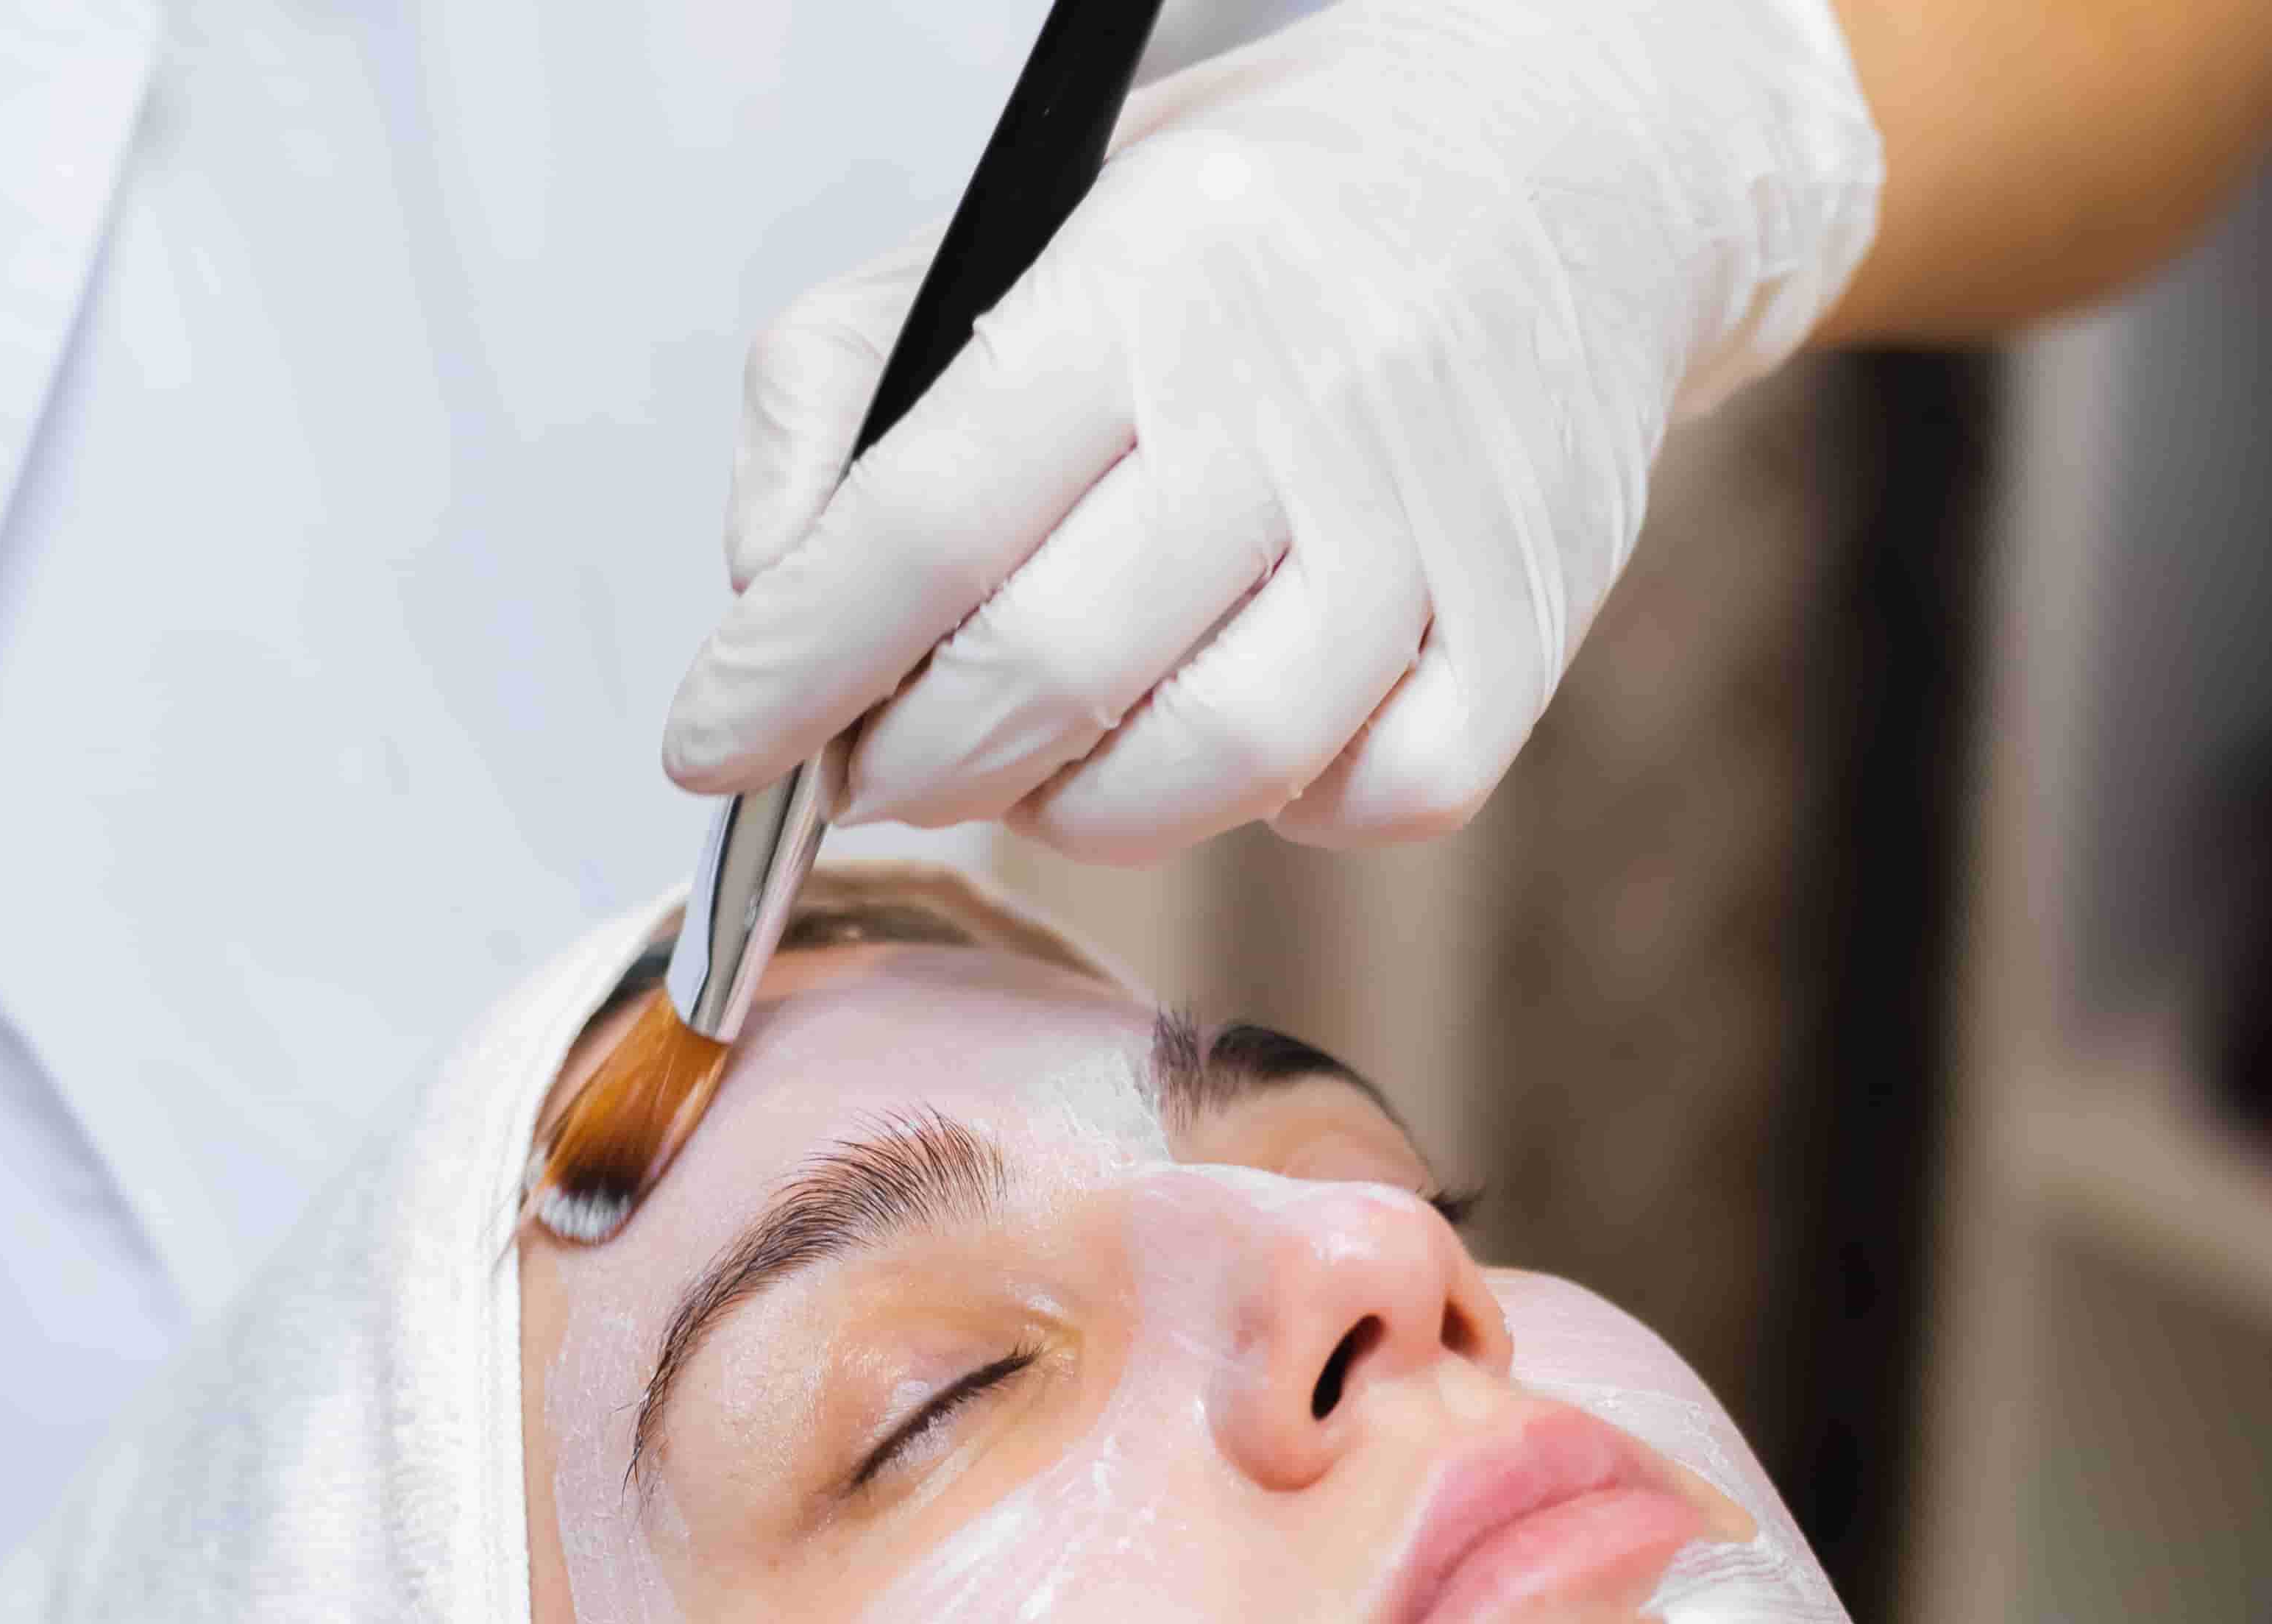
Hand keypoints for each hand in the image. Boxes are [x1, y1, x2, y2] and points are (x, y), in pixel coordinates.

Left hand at [664, 0, 1881, 864]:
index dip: (789, 671)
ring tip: (1034, 760)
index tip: (709, 748)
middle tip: (870, 767)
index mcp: (1148, 281)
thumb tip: (764, 606)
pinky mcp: (1526, 628)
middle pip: (1047, 673)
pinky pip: (1371, 803)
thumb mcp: (1010, 226)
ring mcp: (1429, 529)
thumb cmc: (1251, 226)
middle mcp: (1299, 403)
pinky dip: (1277, 811)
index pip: (922, 526)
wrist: (1562, 163)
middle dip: (910, 766)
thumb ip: (835, 397)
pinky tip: (1230, 737)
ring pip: (1208, 770)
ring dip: (1075, 811)